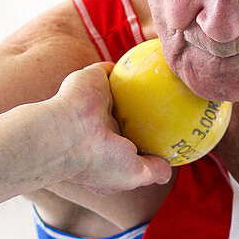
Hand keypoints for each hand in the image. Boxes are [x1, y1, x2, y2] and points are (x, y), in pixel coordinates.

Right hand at [50, 62, 172, 194]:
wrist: (65, 134)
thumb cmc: (99, 161)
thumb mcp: (133, 174)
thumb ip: (153, 171)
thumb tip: (168, 174)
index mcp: (105, 151)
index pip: (130, 147)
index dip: (147, 145)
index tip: (170, 140)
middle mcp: (100, 126)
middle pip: (128, 118)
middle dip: (146, 115)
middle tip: (173, 108)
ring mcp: (96, 102)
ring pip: (123, 92)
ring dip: (140, 87)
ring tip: (166, 82)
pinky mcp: (93, 79)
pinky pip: (114, 69)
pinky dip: (130, 65)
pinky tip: (152, 63)